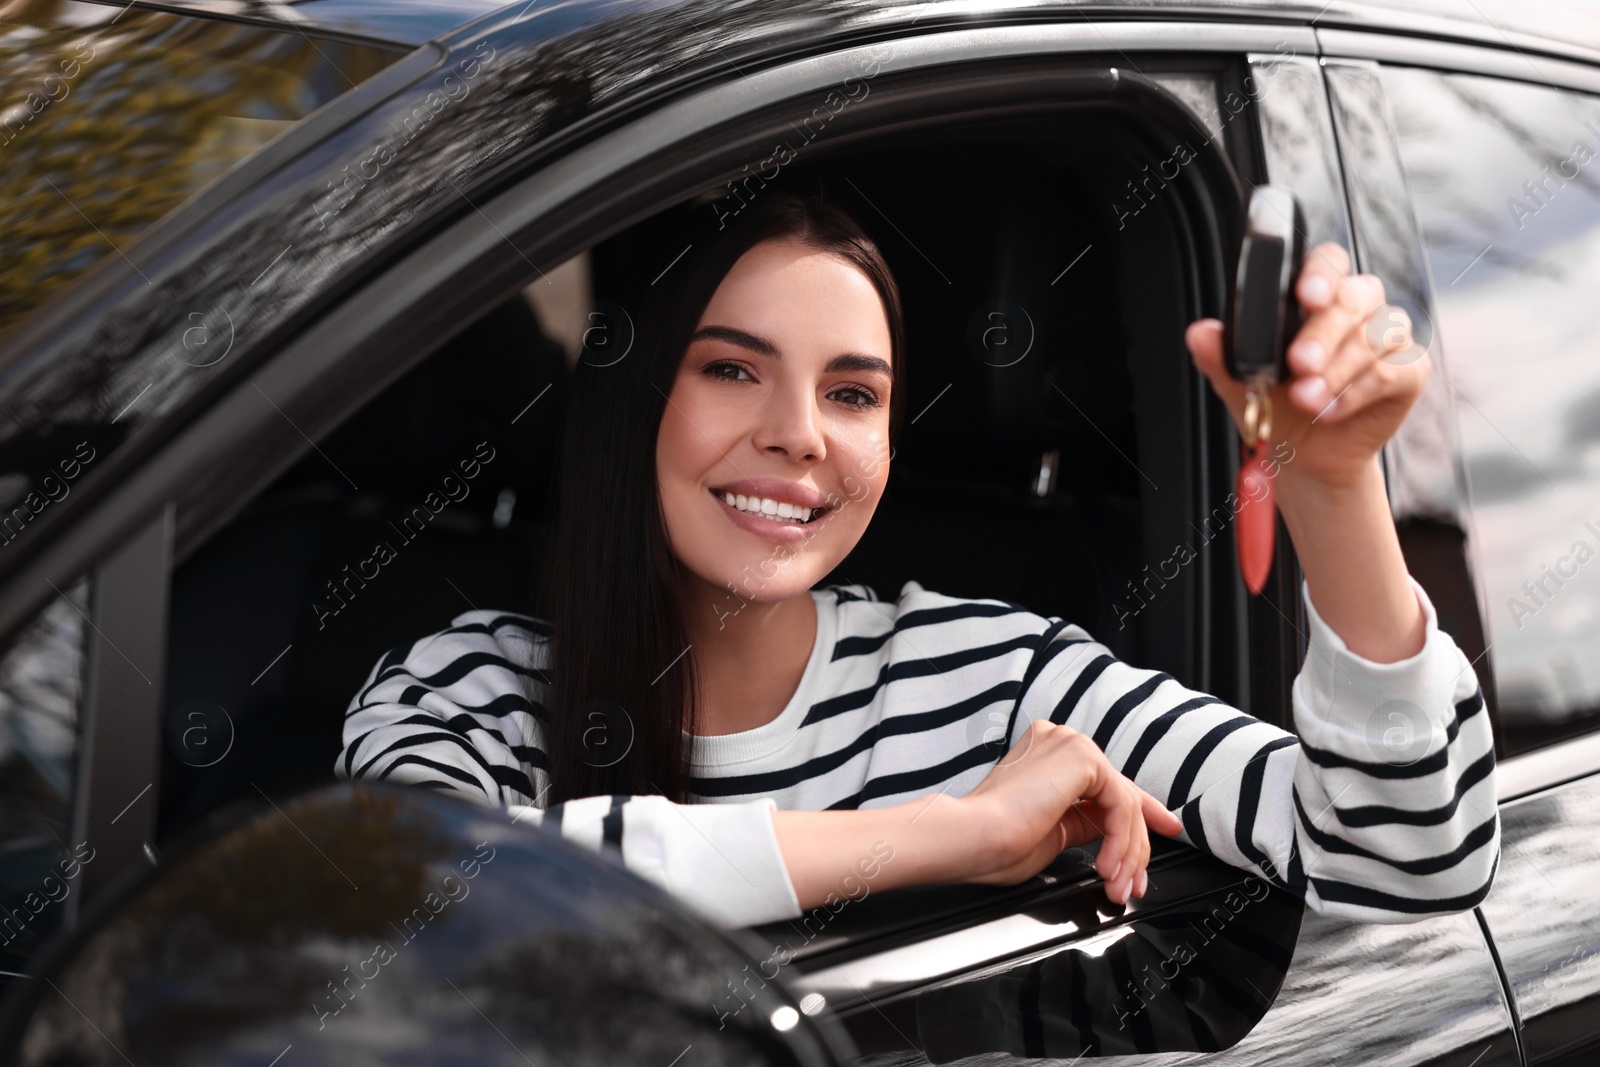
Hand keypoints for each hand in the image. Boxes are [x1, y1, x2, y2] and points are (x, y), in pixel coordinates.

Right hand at [958, 720, 1183, 903]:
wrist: (973, 838)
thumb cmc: (995, 842)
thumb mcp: (1054, 833)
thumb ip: (1084, 821)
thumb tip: (1110, 828)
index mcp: (1047, 754)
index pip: (1106, 782)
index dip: (1140, 811)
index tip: (1164, 831)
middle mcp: (1060, 740)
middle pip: (1120, 792)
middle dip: (1136, 844)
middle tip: (1136, 881)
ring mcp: (1071, 744)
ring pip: (1124, 801)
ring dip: (1127, 851)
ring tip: (1115, 884)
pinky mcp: (1082, 756)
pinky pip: (1121, 803)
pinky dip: (1120, 840)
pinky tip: (1106, 865)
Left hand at [1185, 242, 1429, 490]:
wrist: (1305, 454)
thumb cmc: (1277, 405)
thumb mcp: (1240, 381)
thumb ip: (1222, 354)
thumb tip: (1200, 333)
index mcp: (1319, 295)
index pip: (1329, 262)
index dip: (1321, 273)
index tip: (1304, 296)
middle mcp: (1359, 308)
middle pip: (1356, 297)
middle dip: (1325, 331)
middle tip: (1299, 363)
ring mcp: (1388, 338)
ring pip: (1376, 336)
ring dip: (1338, 370)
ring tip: (1305, 398)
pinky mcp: (1409, 372)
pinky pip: (1393, 371)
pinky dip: (1358, 392)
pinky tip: (1329, 410)